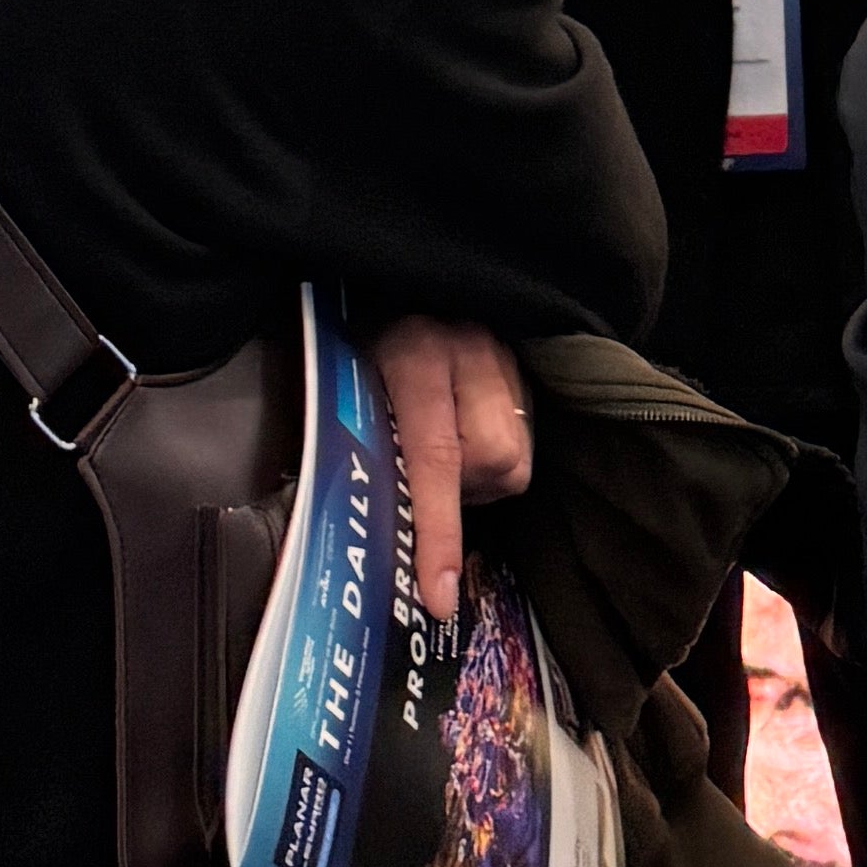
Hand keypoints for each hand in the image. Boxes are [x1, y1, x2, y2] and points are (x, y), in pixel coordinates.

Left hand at [368, 314, 532, 629]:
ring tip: (444, 453)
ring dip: (480, 474)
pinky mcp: (524, 363)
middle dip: (462, 488)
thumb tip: (354, 526)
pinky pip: (524, 437)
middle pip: (495, 459)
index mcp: (415, 352)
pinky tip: (465, 433)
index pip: (434, 454)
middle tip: (421, 477)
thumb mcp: (342, 378)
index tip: (436, 596)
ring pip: (516, 455)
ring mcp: (506, 354)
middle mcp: (471, 350)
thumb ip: (357, 440)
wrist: (390, 270)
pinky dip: (494, 453)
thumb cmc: (356, 337)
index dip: (437, 531)